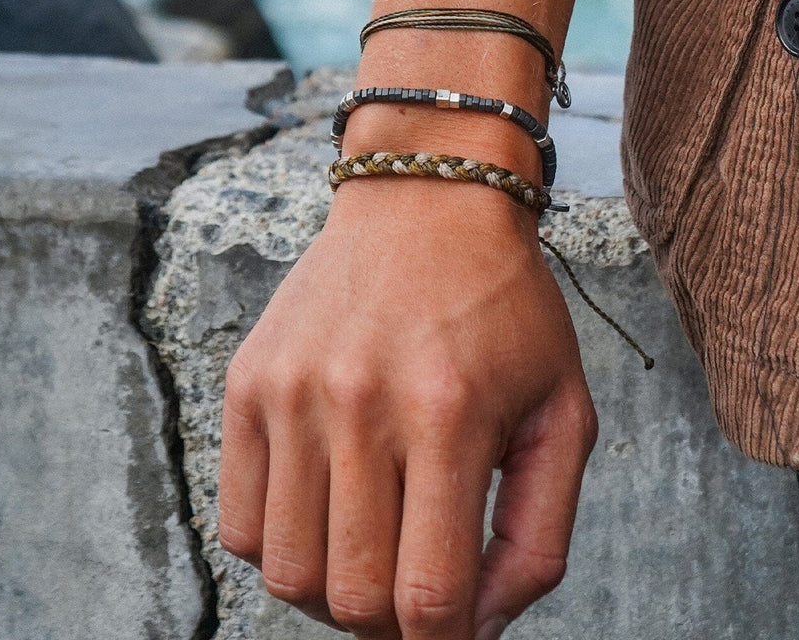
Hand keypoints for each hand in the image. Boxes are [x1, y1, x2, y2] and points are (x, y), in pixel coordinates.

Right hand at [218, 179, 596, 638]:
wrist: (426, 202)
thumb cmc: (504, 306)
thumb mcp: (561, 411)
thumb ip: (538, 535)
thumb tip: (479, 627)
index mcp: (448, 414)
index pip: (428, 597)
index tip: (456, 618)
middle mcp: (358, 402)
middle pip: (351, 598)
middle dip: (391, 624)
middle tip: (415, 583)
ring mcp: (291, 390)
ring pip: (284, 571)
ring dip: (332, 588)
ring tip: (369, 545)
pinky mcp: (247, 380)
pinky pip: (238, 520)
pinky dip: (279, 543)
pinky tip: (324, 507)